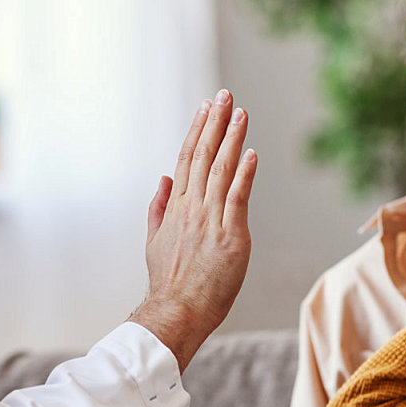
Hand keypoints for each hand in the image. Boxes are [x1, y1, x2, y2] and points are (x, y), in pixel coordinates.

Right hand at [129, 90, 257, 371]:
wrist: (176, 310)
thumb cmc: (168, 282)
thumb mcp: (154, 241)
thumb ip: (158, 207)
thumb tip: (164, 180)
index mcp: (175, 207)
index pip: (186, 159)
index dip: (197, 130)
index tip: (206, 108)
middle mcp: (191, 208)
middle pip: (203, 156)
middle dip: (215, 123)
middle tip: (224, 96)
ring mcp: (210, 220)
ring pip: (221, 170)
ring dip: (232, 139)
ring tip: (240, 113)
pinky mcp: (230, 235)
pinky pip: (237, 197)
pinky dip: (244, 173)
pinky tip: (251, 153)